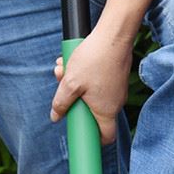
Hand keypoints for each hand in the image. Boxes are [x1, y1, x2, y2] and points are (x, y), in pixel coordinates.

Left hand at [50, 25, 132, 144]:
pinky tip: (75, 61)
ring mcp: (117, 90)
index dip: (95, 139)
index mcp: (106, 112)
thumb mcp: (71, 83)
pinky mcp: (117, 77)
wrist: (114, 34)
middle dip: (75, 102)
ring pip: (93, 95)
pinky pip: (99, 84)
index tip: (82, 131)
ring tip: (64, 69)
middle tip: (63, 88)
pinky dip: (86, 76)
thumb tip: (55, 117)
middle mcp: (115, 104)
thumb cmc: (94, 59)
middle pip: (94, 113)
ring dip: (76, 85)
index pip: (106, 137)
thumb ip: (61, 103)